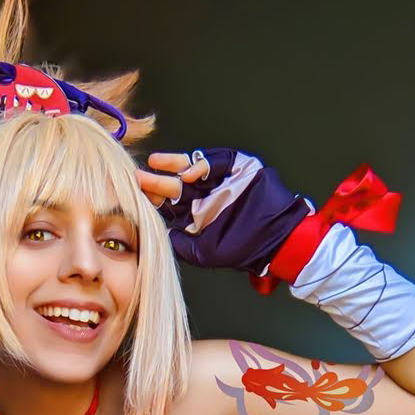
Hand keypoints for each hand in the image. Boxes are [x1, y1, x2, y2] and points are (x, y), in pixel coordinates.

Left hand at [136, 147, 310, 276]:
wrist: (277, 241)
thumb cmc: (243, 249)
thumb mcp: (203, 253)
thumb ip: (180, 243)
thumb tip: (159, 232)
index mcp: (196, 213)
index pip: (169, 202)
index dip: (153, 197)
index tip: (137, 195)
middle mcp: (206, 194)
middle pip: (176, 183)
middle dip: (158, 180)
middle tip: (139, 178)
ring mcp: (221, 180)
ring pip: (193, 167)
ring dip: (174, 164)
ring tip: (156, 163)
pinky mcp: (238, 167)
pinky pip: (217, 161)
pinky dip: (202, 165)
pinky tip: (188, 172)